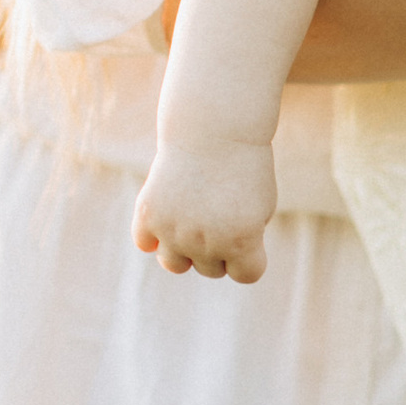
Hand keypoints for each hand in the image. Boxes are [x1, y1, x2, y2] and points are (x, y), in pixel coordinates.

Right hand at [134, 140, 276, 281]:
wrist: (214, 130)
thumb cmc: (244, 168)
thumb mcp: (260, 208)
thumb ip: (244, 244)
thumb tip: (216, 264)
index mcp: (242, 241)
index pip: (246, 275)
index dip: (249, 256)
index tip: (248, 232)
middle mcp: (205, 241)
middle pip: (211, 269)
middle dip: (218, 248)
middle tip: (220, 212)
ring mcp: (173, 231)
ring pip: (174, 264)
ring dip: (184, 249)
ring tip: (192, 220)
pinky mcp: (148, 215)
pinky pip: (145, 243)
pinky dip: (154, 232)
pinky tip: (168, 210)